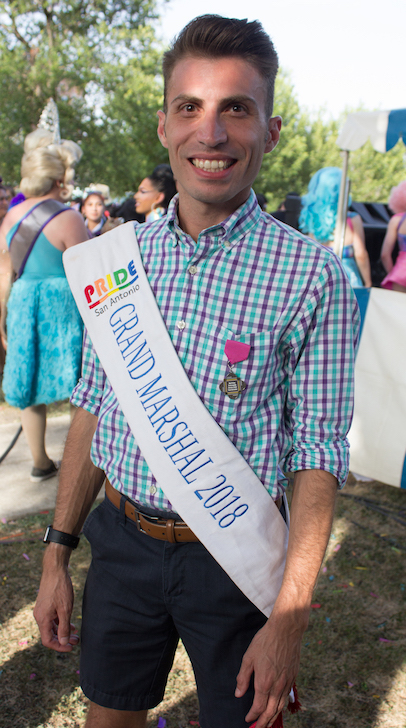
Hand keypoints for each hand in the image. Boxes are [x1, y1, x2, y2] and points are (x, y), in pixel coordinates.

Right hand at [34, 555, 78, 651]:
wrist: (55, 570)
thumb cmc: (60, 588)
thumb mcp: (65, 609)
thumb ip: (63, 627)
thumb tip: (63, 642)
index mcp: (42, 619)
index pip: (48, 640)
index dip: (59, 647)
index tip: (71, 647)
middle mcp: (40, 616)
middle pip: (50, 634)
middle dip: (63, 639)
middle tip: (76, 641)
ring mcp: (42, 610)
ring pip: (51, 627)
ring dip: (62, 631)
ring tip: (75, 633)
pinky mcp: (46, 605)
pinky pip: (52, 619)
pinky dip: (60, 623)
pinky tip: (70, 624)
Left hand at [235, 608, 305, 726]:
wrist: (286, 629)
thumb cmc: (265, 640)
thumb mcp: (248, 657)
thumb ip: (243, 677)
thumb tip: (238, 693)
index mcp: (264, 682)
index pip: (259, 707)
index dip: (253, 716)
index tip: (248, 720)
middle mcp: (277, 685)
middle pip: (271, 711)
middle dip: (264, 723)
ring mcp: (287, 682)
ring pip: (281, 706)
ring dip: (274, 717)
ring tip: (268, 723)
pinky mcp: (293, 676)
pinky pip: (287, 696)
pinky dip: (282, 706)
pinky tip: (278, 706)